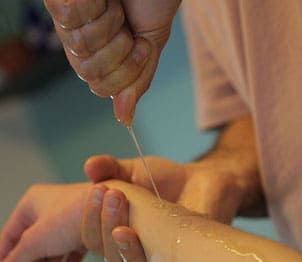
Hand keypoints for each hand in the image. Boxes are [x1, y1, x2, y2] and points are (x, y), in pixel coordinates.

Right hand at [0, 183, 88, 261]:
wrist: (114, 207)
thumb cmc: (72, 216)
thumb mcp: (37, 240)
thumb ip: (17, 260)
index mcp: (33, 204)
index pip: (10, 236)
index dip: (4, 260)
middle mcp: (50, 209)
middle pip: (32, 246)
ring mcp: (70, 218)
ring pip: (52, 249)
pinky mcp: (87, 225)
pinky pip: (72, 246)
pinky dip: (68, 260)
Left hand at [44, 0, 180, 123]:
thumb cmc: (152, 3)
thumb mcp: (149, 49)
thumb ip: (136, 84)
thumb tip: (125, 120)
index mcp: (100, 58)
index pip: (100, 88)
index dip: (125, 73)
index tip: (141, 45)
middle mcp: (79, 43)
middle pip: (89, 72)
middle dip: (119, 51)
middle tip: (127, 25)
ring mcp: (66, 23)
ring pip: (81, 49)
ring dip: (110, 27)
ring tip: (115, 5)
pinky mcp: (59, 3)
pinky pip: (70, 19)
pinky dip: (94, 7)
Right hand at [81, 153, 253, 261]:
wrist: (202, 179)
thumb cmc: (165, 178)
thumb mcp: (134, 169)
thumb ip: (110, 167)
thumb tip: (89, 166)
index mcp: (118, 230)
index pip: (94, 237)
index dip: (91, 217)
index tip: (99, 189)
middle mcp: (134, 248)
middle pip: (110, 255)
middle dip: (107, 225)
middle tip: (115, 195)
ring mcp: (158, 258)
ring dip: (125, 248)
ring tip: (125, 226)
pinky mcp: (182, 261)